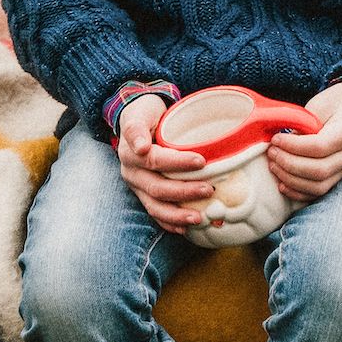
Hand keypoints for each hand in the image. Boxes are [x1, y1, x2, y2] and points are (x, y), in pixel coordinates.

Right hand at [116, 92, 211, 233]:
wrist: (138, 121)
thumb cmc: (146, 115)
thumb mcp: (141, 112)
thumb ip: (138, 127)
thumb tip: (141, 148)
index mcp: (131, 152)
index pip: (155, 159)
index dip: (178, 162)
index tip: (201, 161)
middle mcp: (131, 172)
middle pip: (157, 187)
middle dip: (184, 191)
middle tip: (210, 189)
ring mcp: (137, 187)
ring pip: (155, 206)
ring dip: (177, 215)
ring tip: (199, 218)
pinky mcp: (143, 195)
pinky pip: (155, 213)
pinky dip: (170, 223)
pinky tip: (186, 228)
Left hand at [267, 79, 341, 202]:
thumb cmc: (334, 104)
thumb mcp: (319, 105)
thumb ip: (302, 124)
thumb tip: (280, 144)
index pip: (319, 147)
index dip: (293, 146)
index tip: (275, 139)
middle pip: (319, 170)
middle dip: (289, 164)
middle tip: (271, 152)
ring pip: (318, 187)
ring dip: (291, 180)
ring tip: (274, 165)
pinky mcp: (338, 177)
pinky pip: (318, 193)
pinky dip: (298, 192)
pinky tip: (282, 184)